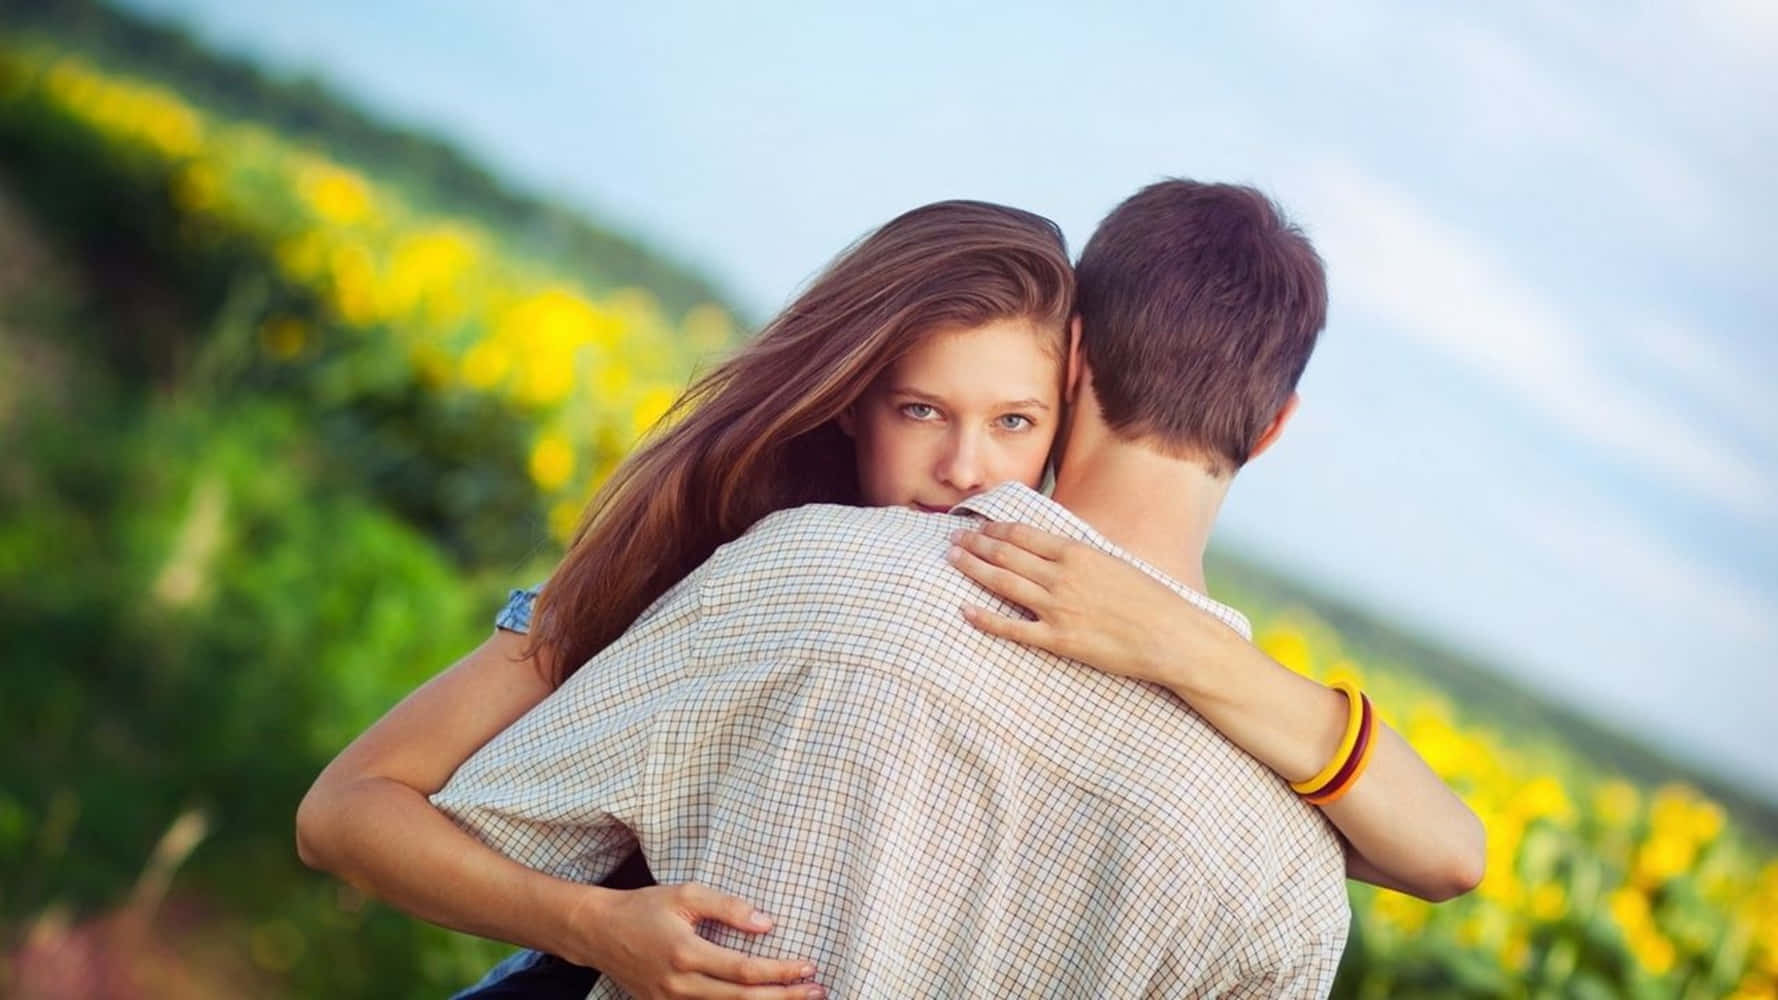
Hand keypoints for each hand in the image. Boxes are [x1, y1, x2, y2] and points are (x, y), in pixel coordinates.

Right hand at [570, 883, 823, 999]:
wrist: (599, 932)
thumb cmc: (644, 907)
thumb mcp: (686, 893)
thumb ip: (728, 907)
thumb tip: (767, 923)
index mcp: (686, 953)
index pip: (744, 970)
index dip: (780, 972)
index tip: (808, 967)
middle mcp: (680, 985)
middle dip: (784, 998)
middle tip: (818, 991)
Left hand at [947, 521, 1237, 690]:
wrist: (1170, 635)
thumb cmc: (1149, 599)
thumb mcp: (1114, 563)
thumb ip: (1081, 556)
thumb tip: (1055, 549)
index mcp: (1076, 552)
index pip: (1023, 534)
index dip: (994, 528)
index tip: (977, 525)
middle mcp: (1061, 576)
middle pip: (1006, 554)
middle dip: (975, 544)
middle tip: (953, 538)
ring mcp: (1057, 607)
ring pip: (1003, 583)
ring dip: (973, 568)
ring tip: (952, 559)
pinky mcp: (1058, 639)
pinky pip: (1012, 627)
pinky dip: (985, 618)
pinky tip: (965, 610)